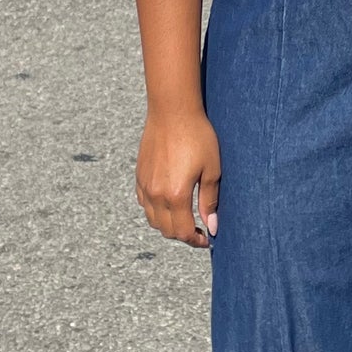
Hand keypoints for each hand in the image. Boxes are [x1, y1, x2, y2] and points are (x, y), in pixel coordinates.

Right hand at [137, 106, 221, 247]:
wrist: (172, 111)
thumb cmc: (197, 136)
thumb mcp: (212, 169)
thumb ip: (209, 200)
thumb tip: (212, 226)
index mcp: (176, 195)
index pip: (182, 232)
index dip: (196, 240)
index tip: (207, 238)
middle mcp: (156, 194)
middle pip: (166, 230)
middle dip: (183, 235)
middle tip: (199, 229)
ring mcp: (145, 185)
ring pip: (153, 219)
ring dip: (168, 224)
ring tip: (185, 216)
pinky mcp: (139, 175)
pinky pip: (144, 203)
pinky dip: (155, 210)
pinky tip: (169, 201)